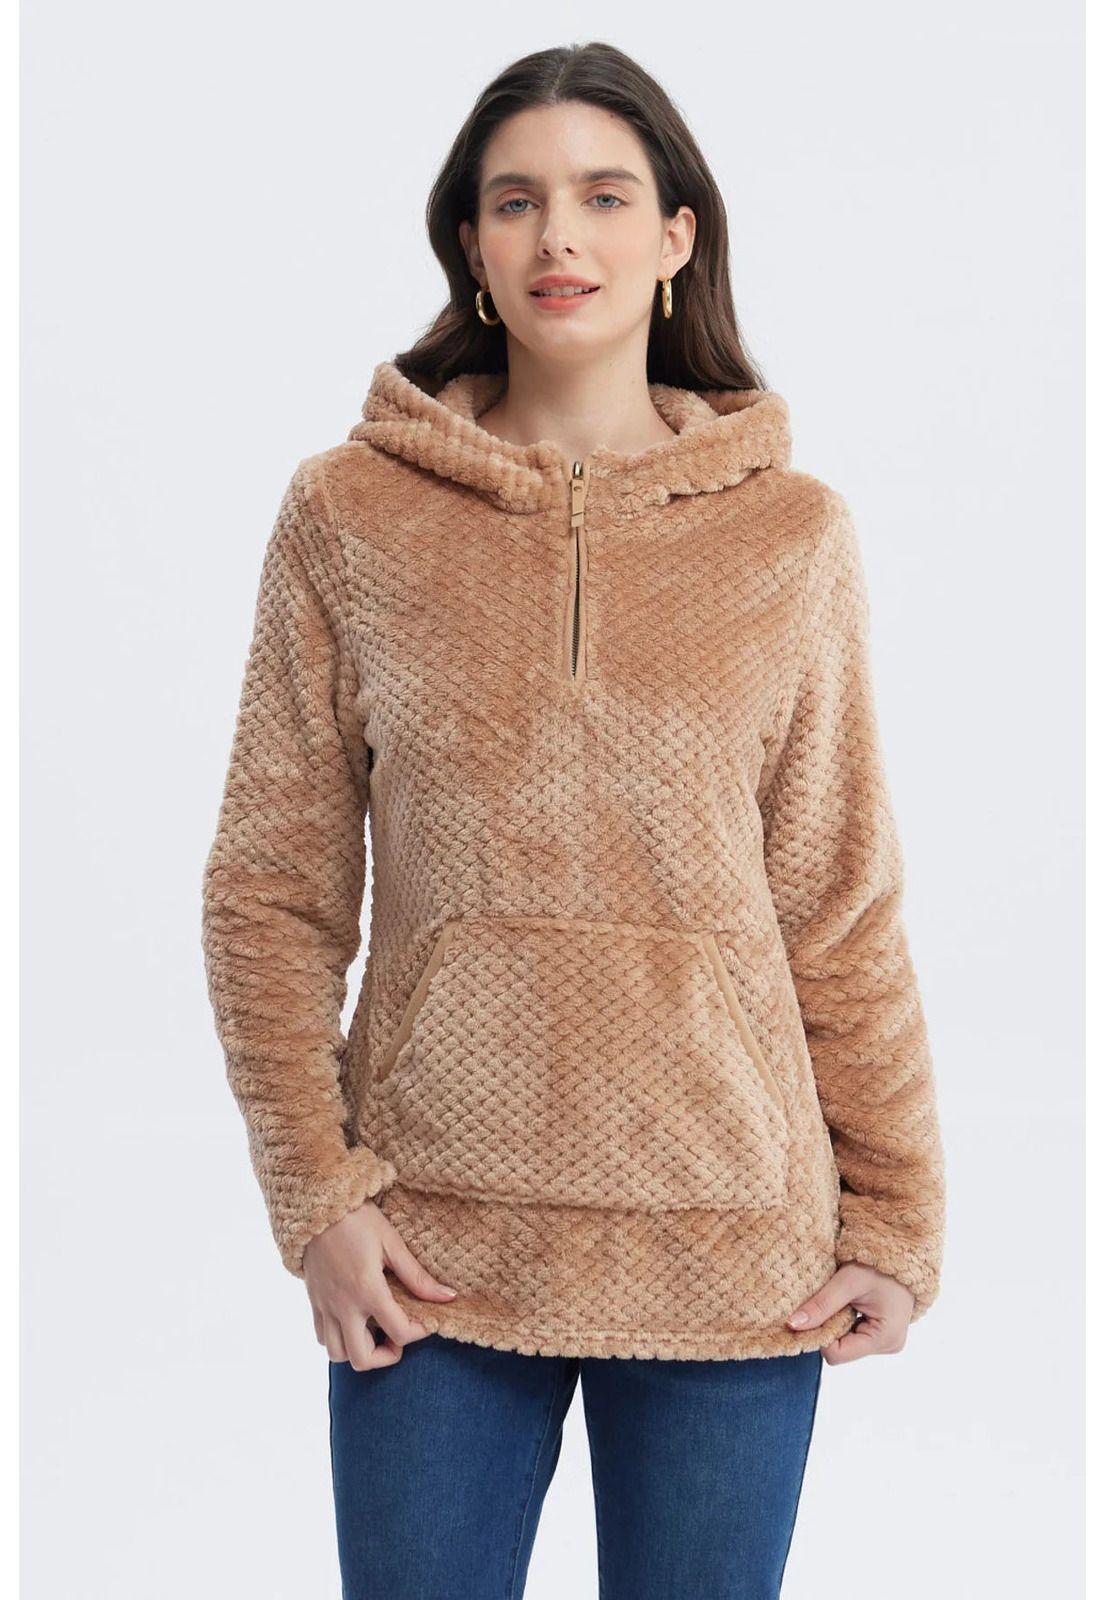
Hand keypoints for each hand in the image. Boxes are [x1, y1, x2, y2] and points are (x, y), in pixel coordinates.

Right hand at [303, 1200, 458, 1369]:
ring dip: (359, 1351)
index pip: (399, 1332)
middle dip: (386, 1356)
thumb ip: (418, 1276)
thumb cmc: (357, 1219)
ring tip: (375, 1329)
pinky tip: (354, 1319)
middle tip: (397, 1335)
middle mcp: (343, 1305)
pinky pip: (321, 1337)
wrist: (317, 1204)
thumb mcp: (392, 1243)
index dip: (419, 1333)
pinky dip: (339, 1339)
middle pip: (362, 1360)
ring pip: (338, 1354)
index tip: (426, 1319)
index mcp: (367, 1290)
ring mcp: (325, 1306)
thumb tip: (448, 1297)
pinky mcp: (313, 1301)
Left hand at [786, 1260, 914, 1363]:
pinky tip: (849, 1303)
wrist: (900, 1252)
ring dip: (837, 1323)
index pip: (837, 1354)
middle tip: (830, 1301)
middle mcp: (888, 1345)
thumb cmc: (879, 1265)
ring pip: (846, 1342)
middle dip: (829, 1327)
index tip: (816, 1311)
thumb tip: (792, 1324)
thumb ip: (821, 1305)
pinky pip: (854, 1335)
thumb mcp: (847, 1281)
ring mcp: (887, 1341)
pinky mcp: (882, 1334)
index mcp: (884, 1338)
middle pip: (841, 1350)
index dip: (821, 1334)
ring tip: (843, 1300)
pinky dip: (846, 1321)